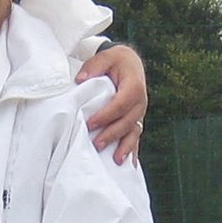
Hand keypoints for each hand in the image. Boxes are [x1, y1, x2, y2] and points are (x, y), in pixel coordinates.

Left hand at [78, 44, 147, 163]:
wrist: (130, 63)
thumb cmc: (116, 61)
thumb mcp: (105, 57)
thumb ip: (93, 66)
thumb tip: (81, 79)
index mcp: (134, 86)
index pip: (121, 103)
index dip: (107, 115)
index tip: (91, 124)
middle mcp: (140, 102)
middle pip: (128, 121)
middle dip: (112, 134)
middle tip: (96, 144)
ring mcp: (140, 113)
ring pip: (134, 132)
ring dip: (124, 146)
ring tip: (115, 160)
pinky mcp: (137, 120)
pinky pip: (136, 137)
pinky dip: (132, 151)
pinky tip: (129, 165)